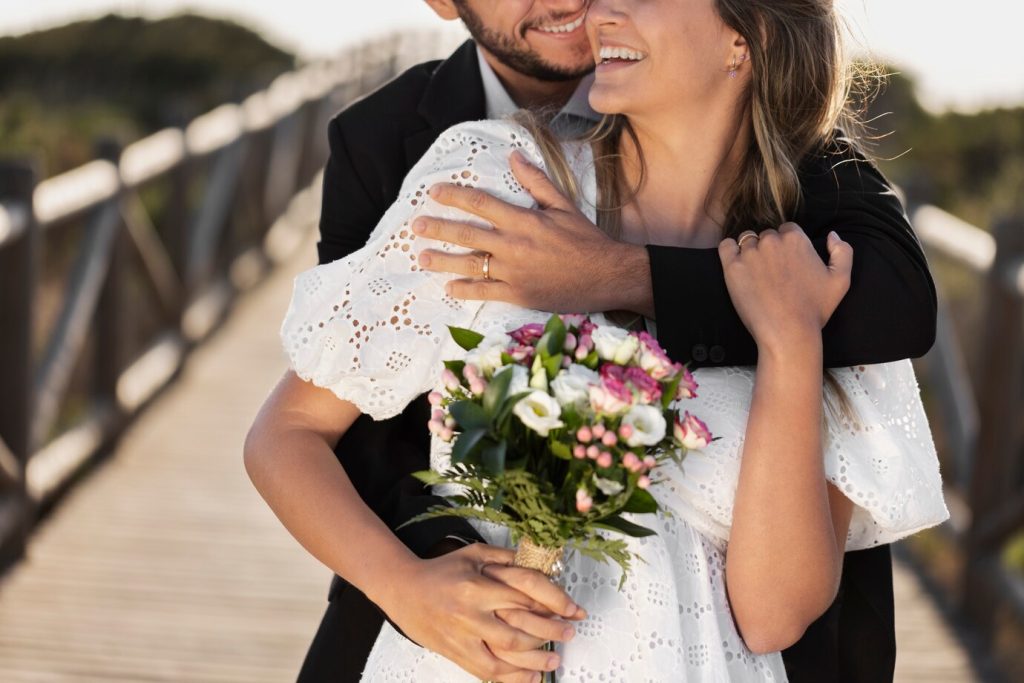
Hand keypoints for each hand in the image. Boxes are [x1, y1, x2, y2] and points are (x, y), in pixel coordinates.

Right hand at [379, 543, 583, 681]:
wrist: (404, 591)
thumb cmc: (441, 571)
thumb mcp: (474, 553)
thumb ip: (507, 558)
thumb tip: (542, 563)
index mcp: (478, 585)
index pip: (526, 594)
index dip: (555, 602)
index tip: (572, 609)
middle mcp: (471, 613)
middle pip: (520, 628)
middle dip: (551, 632)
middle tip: (569, 632)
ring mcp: (464, 637)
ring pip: (506, 655)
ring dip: (536, 659)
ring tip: (555, 657)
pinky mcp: (457, 654)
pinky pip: (489, 672)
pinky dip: (513, 678)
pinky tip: (531, 677)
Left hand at [413, 150, 652, 315]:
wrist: (607, 276)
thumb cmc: (586, 239)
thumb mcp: (563, 205)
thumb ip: (536, 181)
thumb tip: (513, 157)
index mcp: (524, 221)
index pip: (481, 203)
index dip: (454, 196)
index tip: (434, 192)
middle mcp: (514, 246)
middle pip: (467, 234)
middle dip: (438, 228)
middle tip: (415, 225)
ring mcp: (514, 273)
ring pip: (470, 265)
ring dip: (442, 260)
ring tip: (422, 256)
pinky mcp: (519, 295)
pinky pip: (485, 292)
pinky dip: (466, 290)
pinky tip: (449, 287)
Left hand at [718, 224, 852, 352]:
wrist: (788, 332)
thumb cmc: (815, 309)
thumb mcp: (841, 279)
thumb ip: (843, 251)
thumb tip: (832, 235)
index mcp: (796, 238)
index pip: (787, 229)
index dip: (787, 246)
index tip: (787, 265)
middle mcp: (771, 241)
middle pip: (766, 236)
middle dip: (769, 250)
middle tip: (773, 275)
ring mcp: (750, 253)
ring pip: (746, 241)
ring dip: (750, 252)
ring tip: (756, 275)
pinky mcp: (732, 267)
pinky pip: (726, 247)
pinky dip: (730, 252)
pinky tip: (737, 266)